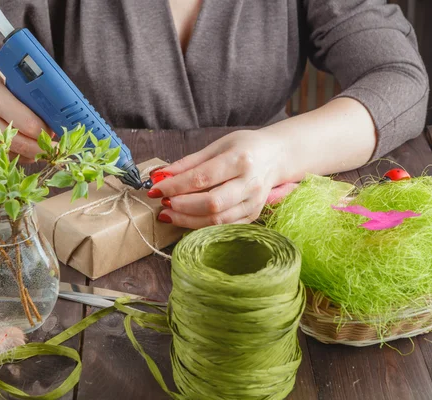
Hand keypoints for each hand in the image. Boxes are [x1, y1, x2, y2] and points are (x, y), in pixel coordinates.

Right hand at [0, 54, 51, 160]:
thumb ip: (19, 94)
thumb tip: (47, 111)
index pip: (30, 125)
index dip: (48, 132)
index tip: (57, 132)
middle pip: (23, 145)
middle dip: (43, 149)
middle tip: (56, 148)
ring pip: (11, 152)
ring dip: (29, 153)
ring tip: (42, 148)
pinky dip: (12, 151)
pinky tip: (20, 145)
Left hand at [148, 129, 291, 228]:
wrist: (276, 156)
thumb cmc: (244, 148)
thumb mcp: (217, 146)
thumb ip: (189, 163)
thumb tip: (160, 176)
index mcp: (240, 160)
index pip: (202, 178)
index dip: (175, 186)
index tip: (155, 189)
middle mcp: (250, 183)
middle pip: (211, 203)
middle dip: (181, 206)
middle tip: (163, 203)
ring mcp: (254, 203)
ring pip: (217, 220)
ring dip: (188, 220)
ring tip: (169, 214)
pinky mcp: (253, 215)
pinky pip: (223, 226)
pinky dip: (201, 226)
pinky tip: (186, 219)